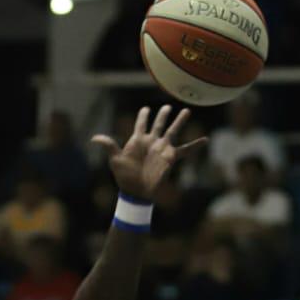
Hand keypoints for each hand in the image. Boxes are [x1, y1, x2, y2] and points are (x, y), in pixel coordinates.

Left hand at [92, 105, 206, 203]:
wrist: (136, 193)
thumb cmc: (125, 178)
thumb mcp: (115, 160)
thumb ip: (108, 146)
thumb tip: (94, 138)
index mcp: (138, 140)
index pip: (141, 124)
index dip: (143, 116)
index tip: (145, 109)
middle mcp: (152, 142)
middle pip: (158, 124)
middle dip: (162, 115)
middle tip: (167, 106)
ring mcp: (162, 149)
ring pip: (173, 131)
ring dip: (179, 121)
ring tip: (186, 111)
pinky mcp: (170, 158)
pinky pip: (186, 150)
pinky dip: (196, 145)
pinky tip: (205, 140)